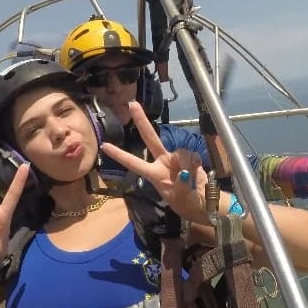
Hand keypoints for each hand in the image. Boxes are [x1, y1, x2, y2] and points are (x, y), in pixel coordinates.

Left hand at [100, 102, 209, 221]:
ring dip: (187, 165)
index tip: (104, 146)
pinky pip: (192, 155)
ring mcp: (175, 158)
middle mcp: (162, 162)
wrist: (203, 202)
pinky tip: (197, 172)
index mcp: (154, 174)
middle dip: (142, 121)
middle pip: (150, 138)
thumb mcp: (182, 198)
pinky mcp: (189, 157)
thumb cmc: (186, 203)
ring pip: (180, 153)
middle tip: (131, 104)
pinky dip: (195, 163)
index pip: (134, 163)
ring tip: (192, 181)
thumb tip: (183, 172)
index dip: (119, 155)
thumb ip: (182, 185)